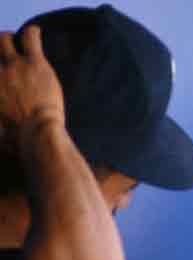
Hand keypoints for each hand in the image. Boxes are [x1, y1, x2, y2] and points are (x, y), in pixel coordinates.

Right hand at [0, 27, 64, 155]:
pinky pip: (29, 37)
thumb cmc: (15, 139)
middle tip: (5, 52)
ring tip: (20, 42)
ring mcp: (12, 65)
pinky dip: (32, 33)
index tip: (0, 73)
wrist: (35, 135)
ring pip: (4, 38)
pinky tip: (35, 35)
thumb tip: (1, 130)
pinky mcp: (34, 63)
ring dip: (10, 38)